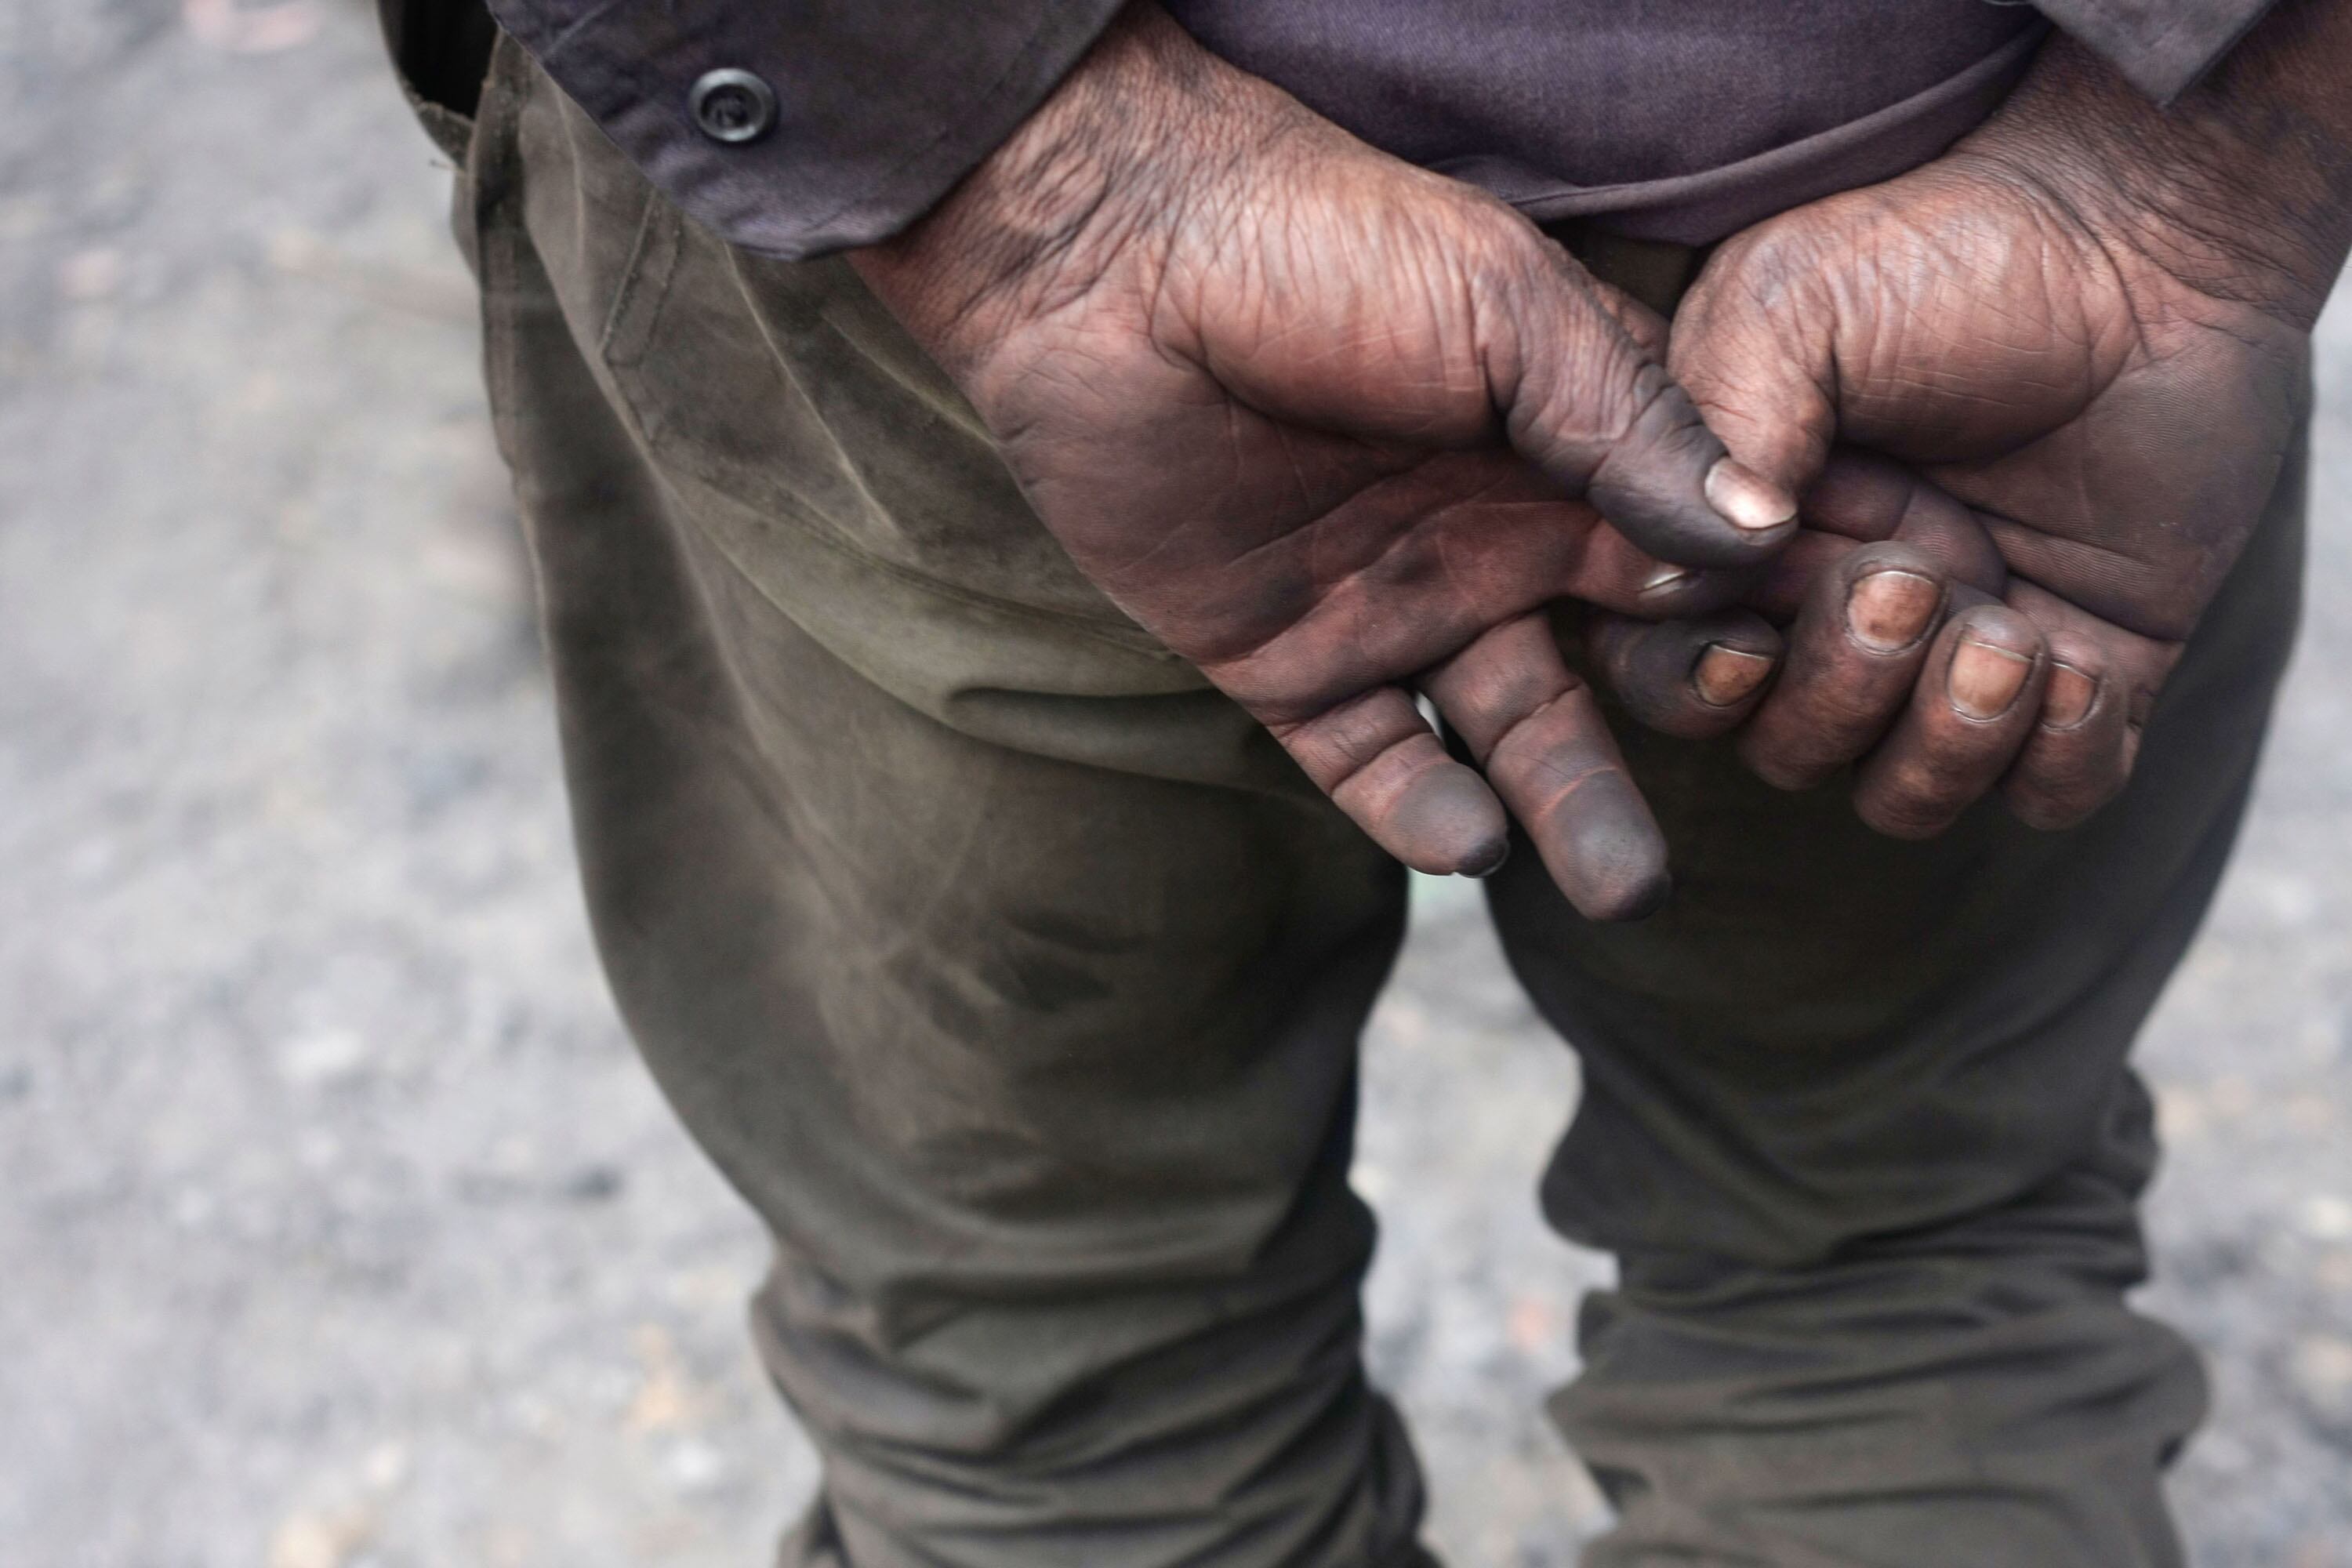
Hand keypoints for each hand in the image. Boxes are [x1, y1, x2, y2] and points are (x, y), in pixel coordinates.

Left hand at [849, 4, 1794, 917]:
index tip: (1877, 663)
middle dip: (1694, 727)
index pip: (1698, 553)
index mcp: (1567, 450)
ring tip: (1629, 891)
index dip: (1778, 607)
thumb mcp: (1502, 310)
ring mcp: (1392, 606)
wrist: (1107, 261)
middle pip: (1623, 664)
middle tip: (1764, 782)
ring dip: (1572, 811)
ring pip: (1508, 737)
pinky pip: (1369, 764)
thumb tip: (1763, 532)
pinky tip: (1471, 842)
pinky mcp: (1285, 661)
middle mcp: (1495, 539)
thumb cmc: (1321, 247)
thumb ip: (1625, 421)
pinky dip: (1421, 813)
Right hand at [1630, 0, 2351, 835]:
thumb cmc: (1938, 251)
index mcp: (1737, 543)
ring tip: (2003, 635)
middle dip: (1835, 696)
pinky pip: (2050, 791)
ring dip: (1942, 742)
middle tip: (1904, 583)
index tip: (1751, 637)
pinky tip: (2070, 670)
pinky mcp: (2084, 661)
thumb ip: (1714, 430)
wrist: (2137, 231)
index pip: (1671, 669)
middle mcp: (1833, 610)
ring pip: (1902, 791)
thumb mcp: (1781, 307)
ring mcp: (1956, 645)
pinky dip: (2054, 763)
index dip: (1699, 682)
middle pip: (1781, 748)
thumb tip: (1711, 562)